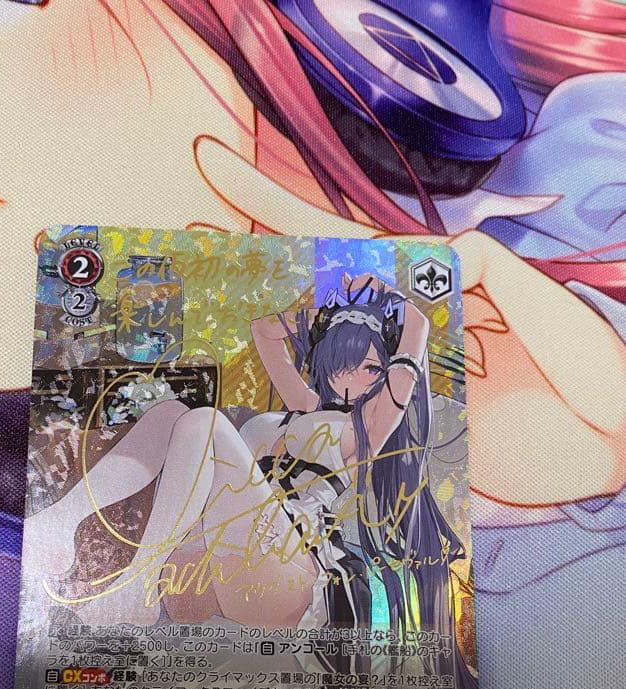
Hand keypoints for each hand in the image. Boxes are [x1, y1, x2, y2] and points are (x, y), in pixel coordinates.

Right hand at [195, 137, 625, 504]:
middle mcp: (395, 340)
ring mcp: (388, 394)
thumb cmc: (589, 369)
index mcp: (425, 293)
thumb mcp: (536, 301)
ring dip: (249, 349)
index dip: (283, 212)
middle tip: (175, 254)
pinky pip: (333, 433)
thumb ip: (483, 269)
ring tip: (186, 331)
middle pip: (307, 304)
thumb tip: (425, 252)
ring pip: (306, 368)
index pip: (344, 246)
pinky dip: (290, 425)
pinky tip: (244, 418)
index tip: (220, 172)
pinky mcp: (395, 447)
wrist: (611, 448)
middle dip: (244, 277)